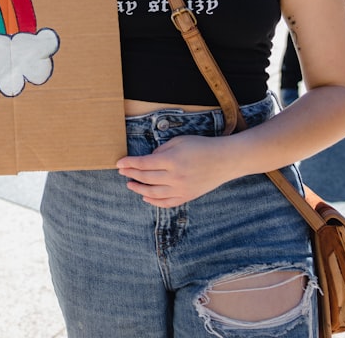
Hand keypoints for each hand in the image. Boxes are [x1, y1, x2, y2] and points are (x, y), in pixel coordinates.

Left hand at [116, 135, 232, 207]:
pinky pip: (167, 203)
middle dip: (131, 175)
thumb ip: (161, 150)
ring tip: (130, 184)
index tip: (119, 163)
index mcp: (171, 160)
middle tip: (122, 172)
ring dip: (139, 189)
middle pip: (146, 178)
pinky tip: (145, 197)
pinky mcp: (187, 196)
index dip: (129, 163)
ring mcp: (181, 189)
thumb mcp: (179, 141)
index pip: (143, 163)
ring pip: (153, 193)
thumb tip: (148, 159)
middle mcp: (175, 177)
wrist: (225, 160)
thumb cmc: (202, 146)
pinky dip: (154, 201)